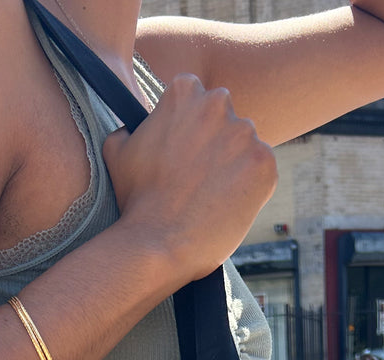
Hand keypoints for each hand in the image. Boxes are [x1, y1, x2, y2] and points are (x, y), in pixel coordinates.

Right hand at [103, 74, 277, 284]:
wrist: (159, 243)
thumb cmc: (136, 200)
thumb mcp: (118, 150)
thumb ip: (131, 128)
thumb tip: (132, 128)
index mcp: (185, 91)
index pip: (198, 99)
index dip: (192, 129)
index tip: (185, 153)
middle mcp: (218, 103)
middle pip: (226, 120)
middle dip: (217, 144)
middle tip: (200, 177)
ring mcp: (245, 133)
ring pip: (246, 147)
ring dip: (235, 167)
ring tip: (212, 198)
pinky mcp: (265, 163)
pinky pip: (263, 173)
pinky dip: (251, 190)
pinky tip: (227, 206)